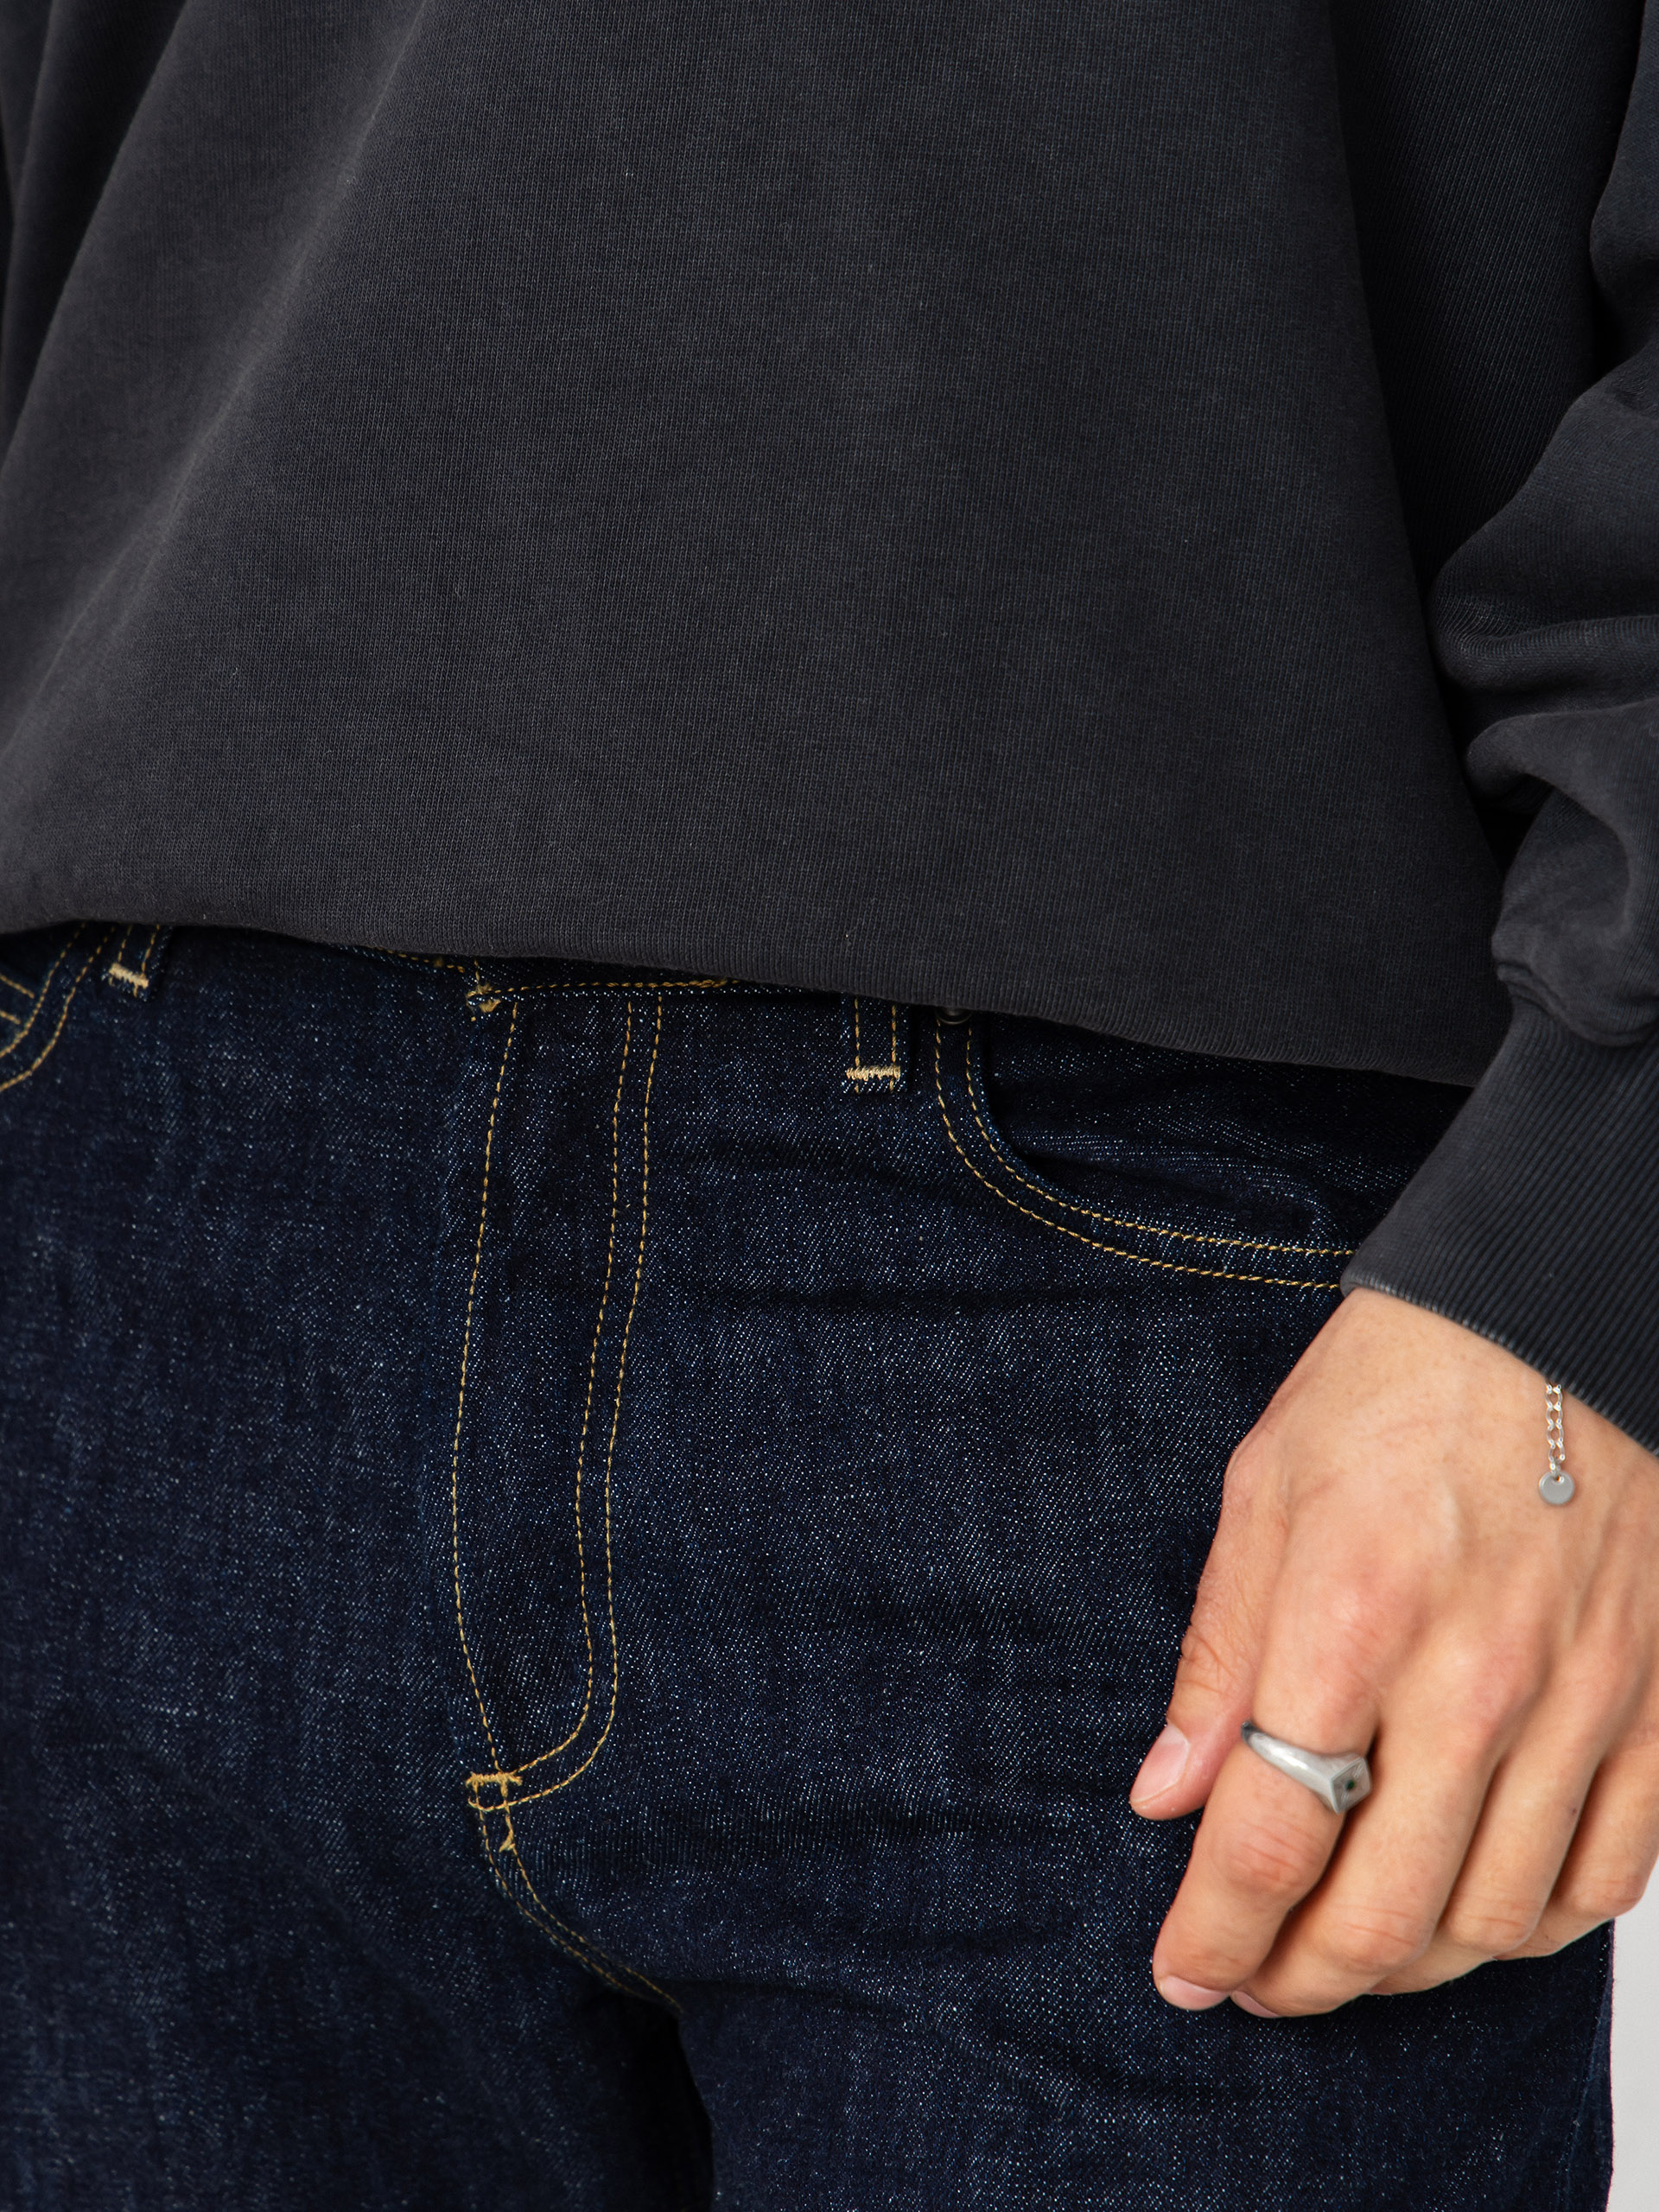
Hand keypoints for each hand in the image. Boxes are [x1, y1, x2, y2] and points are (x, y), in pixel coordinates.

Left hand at [1130, 1288, 1658, 2015]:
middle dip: (1296, 1978)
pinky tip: (1478, 1910)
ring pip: (1496, 1921)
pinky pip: (1607, 1877)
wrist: (1557, 1316)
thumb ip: (1218, 1656)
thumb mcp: (1264, 1491)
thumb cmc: (1399, 1385)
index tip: (1183, 1968)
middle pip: (1381, 1913)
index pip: (1269, 1837)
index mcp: (1350, 1617)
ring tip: (1350, 1948)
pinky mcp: (1656, 1708)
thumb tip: (1166, 1793)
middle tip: (1253, 1979)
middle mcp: (1473, 1681)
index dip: (1213, 1931)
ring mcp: (1581, 1704)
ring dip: (1409, 1966)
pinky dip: (1535, 1926)